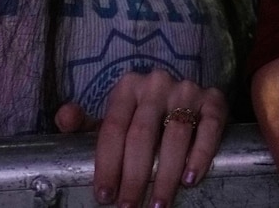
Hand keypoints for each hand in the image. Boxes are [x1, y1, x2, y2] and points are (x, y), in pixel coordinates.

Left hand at [55, 70, 226, 207]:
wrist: (183, 98)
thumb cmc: (140, 116)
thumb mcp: (112, 118)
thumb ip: (84, 124)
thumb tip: (65, 117)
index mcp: (127, 87)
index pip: (113, 128)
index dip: (107, 165)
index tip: (104, 196)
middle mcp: (157, 84)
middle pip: (142, 135)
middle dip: (134, 177)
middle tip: (129, 206)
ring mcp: (187, 90)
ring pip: (175, 135)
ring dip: (166, 175)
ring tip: (158, 203)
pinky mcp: (214, 100)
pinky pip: (209, 128)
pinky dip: (199, 155)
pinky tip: (189, 179)